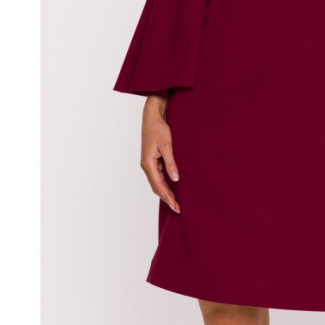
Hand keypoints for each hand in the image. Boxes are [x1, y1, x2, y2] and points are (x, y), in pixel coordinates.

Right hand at [140, 95, 180, 212]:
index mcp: (148, 163)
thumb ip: (171, 163)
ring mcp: (149, 163)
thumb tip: (176, 179)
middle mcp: (146, 165)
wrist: (152, 116)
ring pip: (157, 182)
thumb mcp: (167, 145)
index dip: (168, 197)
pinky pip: (158, 175)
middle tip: (178, 208)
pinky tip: (173, 186)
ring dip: (166, 191)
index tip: (176, 206)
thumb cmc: (158, 128)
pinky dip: (165, 183)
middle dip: (167, 198)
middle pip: (156, 187)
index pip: (158, 185)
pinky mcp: (152, 159)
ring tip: (176, 201)